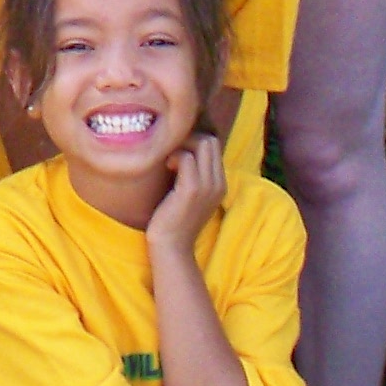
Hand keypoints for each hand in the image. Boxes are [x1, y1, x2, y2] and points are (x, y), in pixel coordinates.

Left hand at [147, 131, 226, 255]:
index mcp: (219, 184)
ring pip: (202, 143)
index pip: (214, 145)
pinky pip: (187, 157)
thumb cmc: (173, 219)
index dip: (193, 141)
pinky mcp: (192, 190)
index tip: (176, 152)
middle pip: (211, 140)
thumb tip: (180, 150)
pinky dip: (174, 156)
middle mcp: (218, 183)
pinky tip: (166, 167)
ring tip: (169, 161)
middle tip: (172, 153)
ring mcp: (208, 186)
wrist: (171, 247)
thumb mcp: (190, 195)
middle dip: (189, 138)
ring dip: (181, 145)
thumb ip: (193, 175)